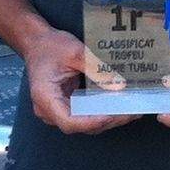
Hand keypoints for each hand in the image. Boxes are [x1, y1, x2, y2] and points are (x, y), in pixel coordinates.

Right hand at [25, 26, 139, 133]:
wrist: (38, 43)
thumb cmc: (51, 46)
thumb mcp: (75, 52)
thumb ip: (96, 68)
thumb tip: (119, 84)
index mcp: (45, 97)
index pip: (69, 121)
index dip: (93, 122)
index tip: (113, 115)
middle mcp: (49, 110)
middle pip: (80, 125)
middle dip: (107, 121)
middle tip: (131, 112)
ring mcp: (57, 111)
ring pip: (84, 124)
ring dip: (108, 119)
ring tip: (131, 110)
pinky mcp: (66, 108)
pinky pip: (85, 116)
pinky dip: (102, 112)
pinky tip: (119, 106)